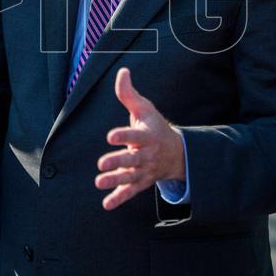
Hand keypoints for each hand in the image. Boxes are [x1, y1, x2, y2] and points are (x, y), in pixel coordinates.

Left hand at [95, 67, 185, 210]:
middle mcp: (146, 154)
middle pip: (132, 159)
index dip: (123, 135)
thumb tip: (122, 71)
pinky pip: (130, 192)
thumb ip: (129, 94)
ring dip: (115, 180)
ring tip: (99, 182)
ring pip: (129, 177)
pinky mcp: (141, 182)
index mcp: (147, 135)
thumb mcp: (144, 109)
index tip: (110, 136)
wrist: (176, 153)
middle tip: (101, 164)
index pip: (134, 135)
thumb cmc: (154, 127)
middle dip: (117, 162)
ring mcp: (144, 170)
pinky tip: (107, 204)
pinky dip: (119, 199)